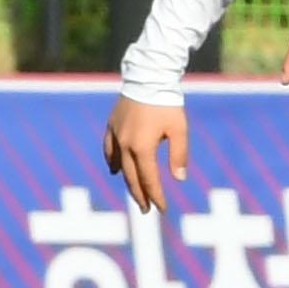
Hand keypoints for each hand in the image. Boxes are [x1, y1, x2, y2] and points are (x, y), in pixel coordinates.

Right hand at [104, 95, 188, 212]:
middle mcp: (125, 145)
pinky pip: (109, 149)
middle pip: (132, 178)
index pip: (149, 180)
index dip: (156, 196)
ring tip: (136, 195)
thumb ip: (179, 155)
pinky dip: (112, 162)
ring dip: (127, 182)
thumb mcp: (179, 129)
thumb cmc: (167, 103)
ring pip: (119, 166)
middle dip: (141, 196)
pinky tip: (115, 171)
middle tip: (147, 210)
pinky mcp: (111, 125)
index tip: (162, 209)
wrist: (148, 77)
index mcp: (142, 147)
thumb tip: (179, 179)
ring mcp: (116, 135)